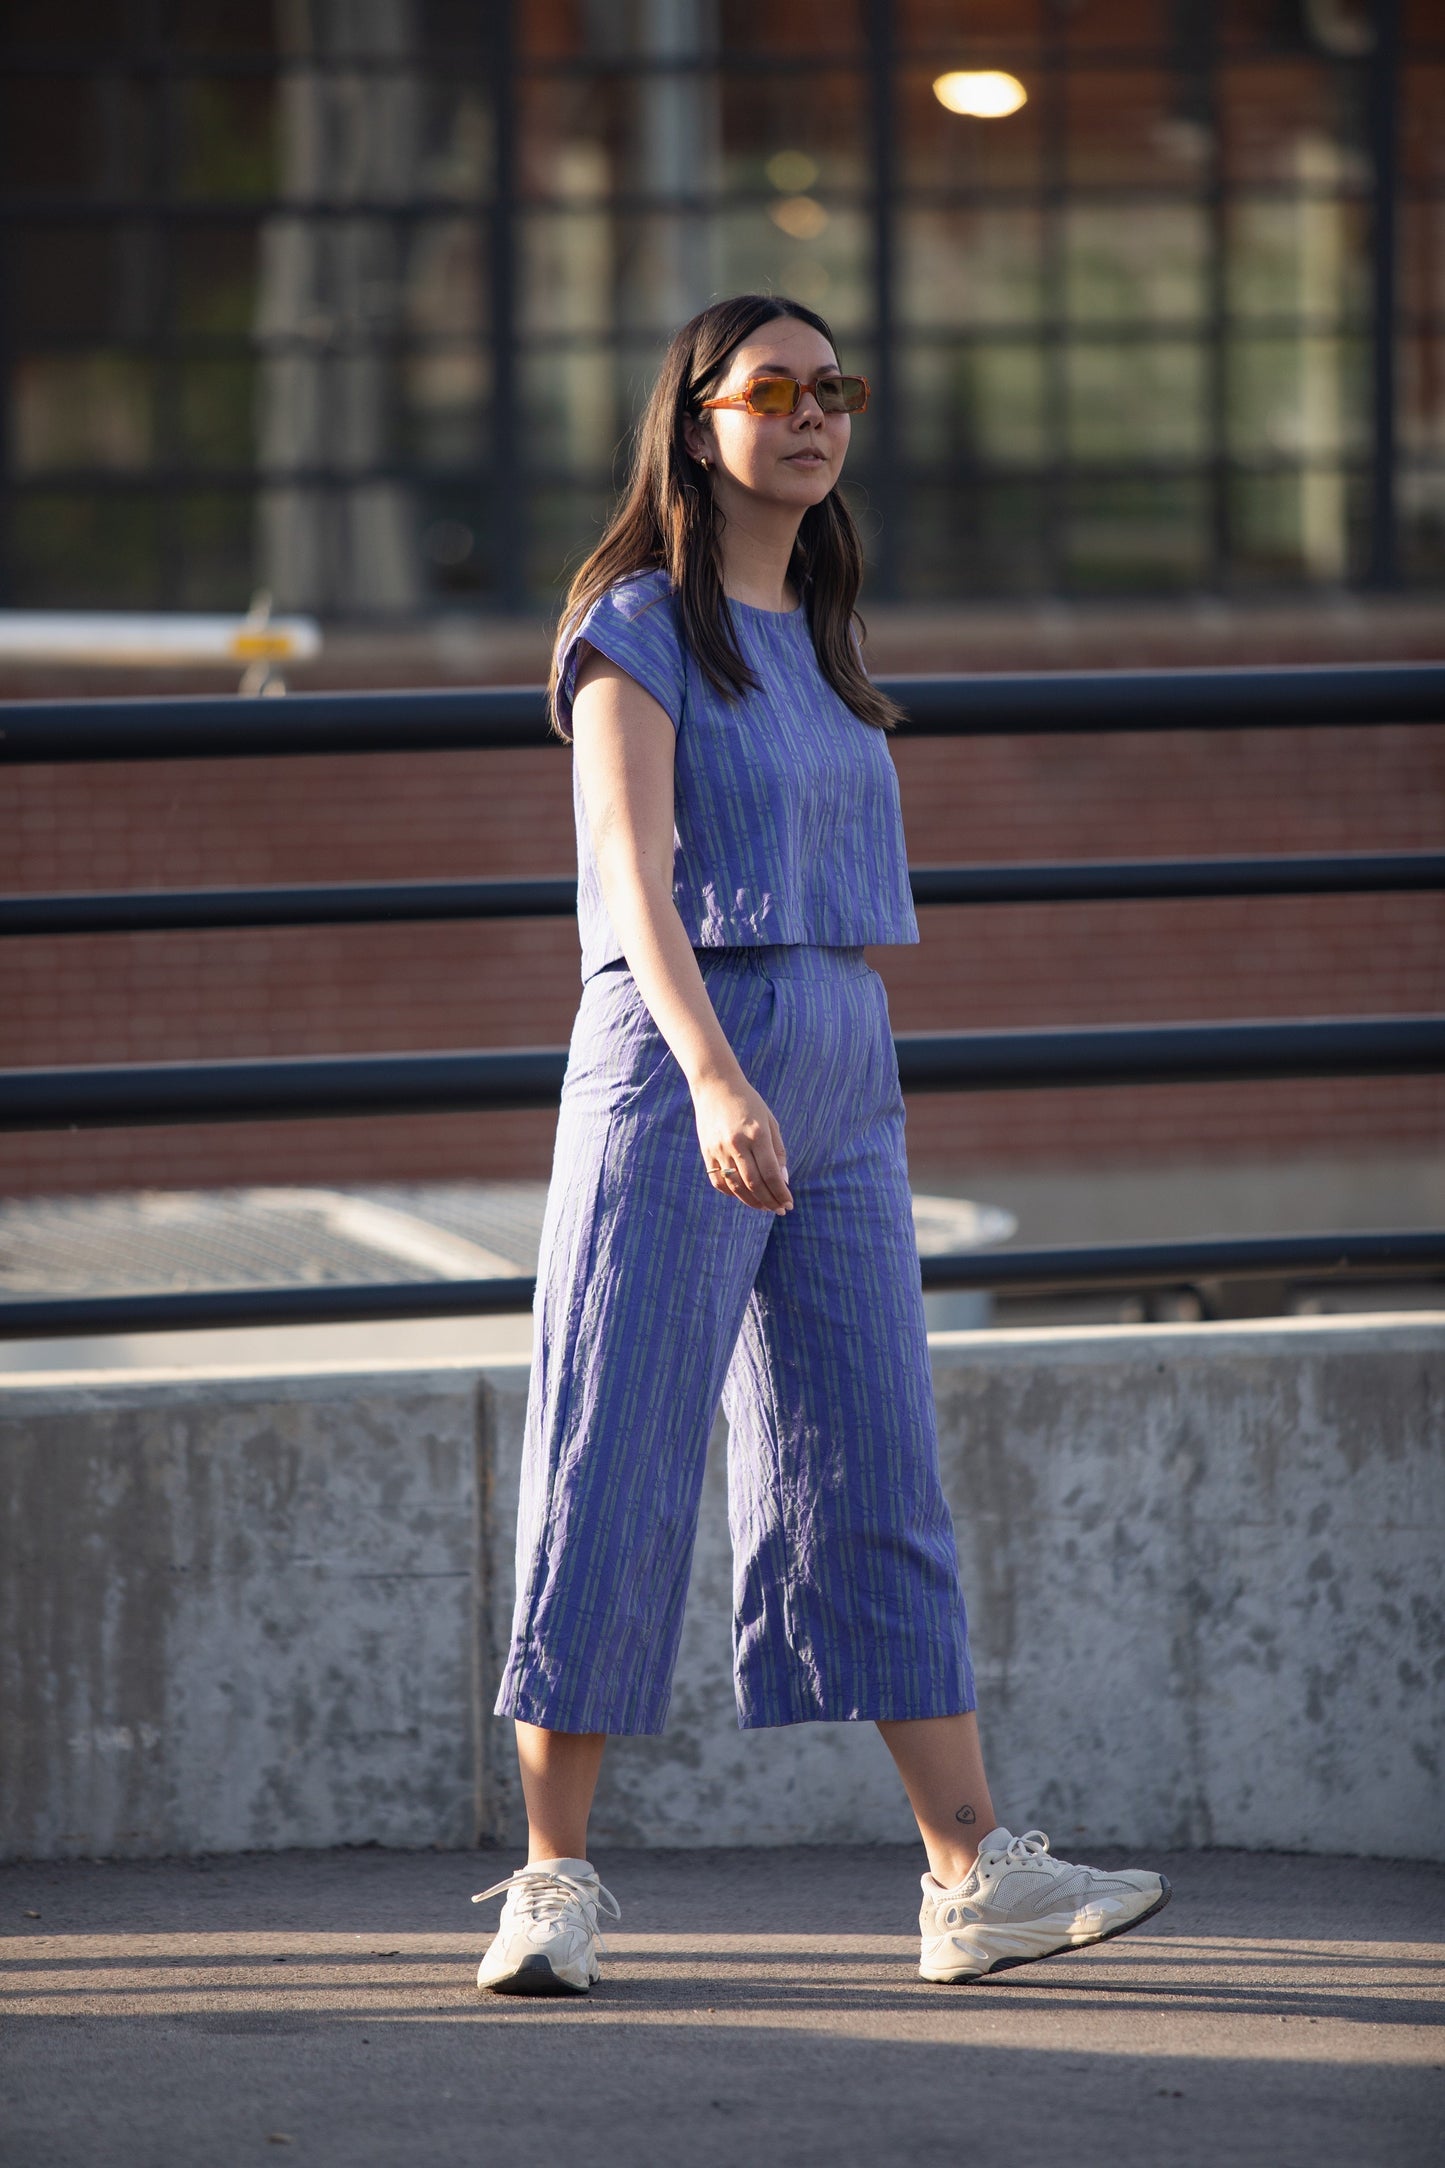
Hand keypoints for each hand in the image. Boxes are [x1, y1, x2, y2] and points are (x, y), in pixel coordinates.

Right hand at [692, 1075, 792, 1213]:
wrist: (715, 1086)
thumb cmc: (748, 1103)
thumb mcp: (770, 1121)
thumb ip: (778, 1151)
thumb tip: (783, 1180)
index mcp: (757, 1134)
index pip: (771, 1173)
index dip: (781, 1193)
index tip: (789, 1204)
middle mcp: (737, 1143)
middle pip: (754, 1184)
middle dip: (769, 1201)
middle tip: (779, 1210)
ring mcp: (719, 1149)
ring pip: (736, 1187)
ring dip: (752, 1202)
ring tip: (765, 1207)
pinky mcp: (706, 1152)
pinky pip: (719, 1181)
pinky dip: (732, 1193)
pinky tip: (744, 1195)